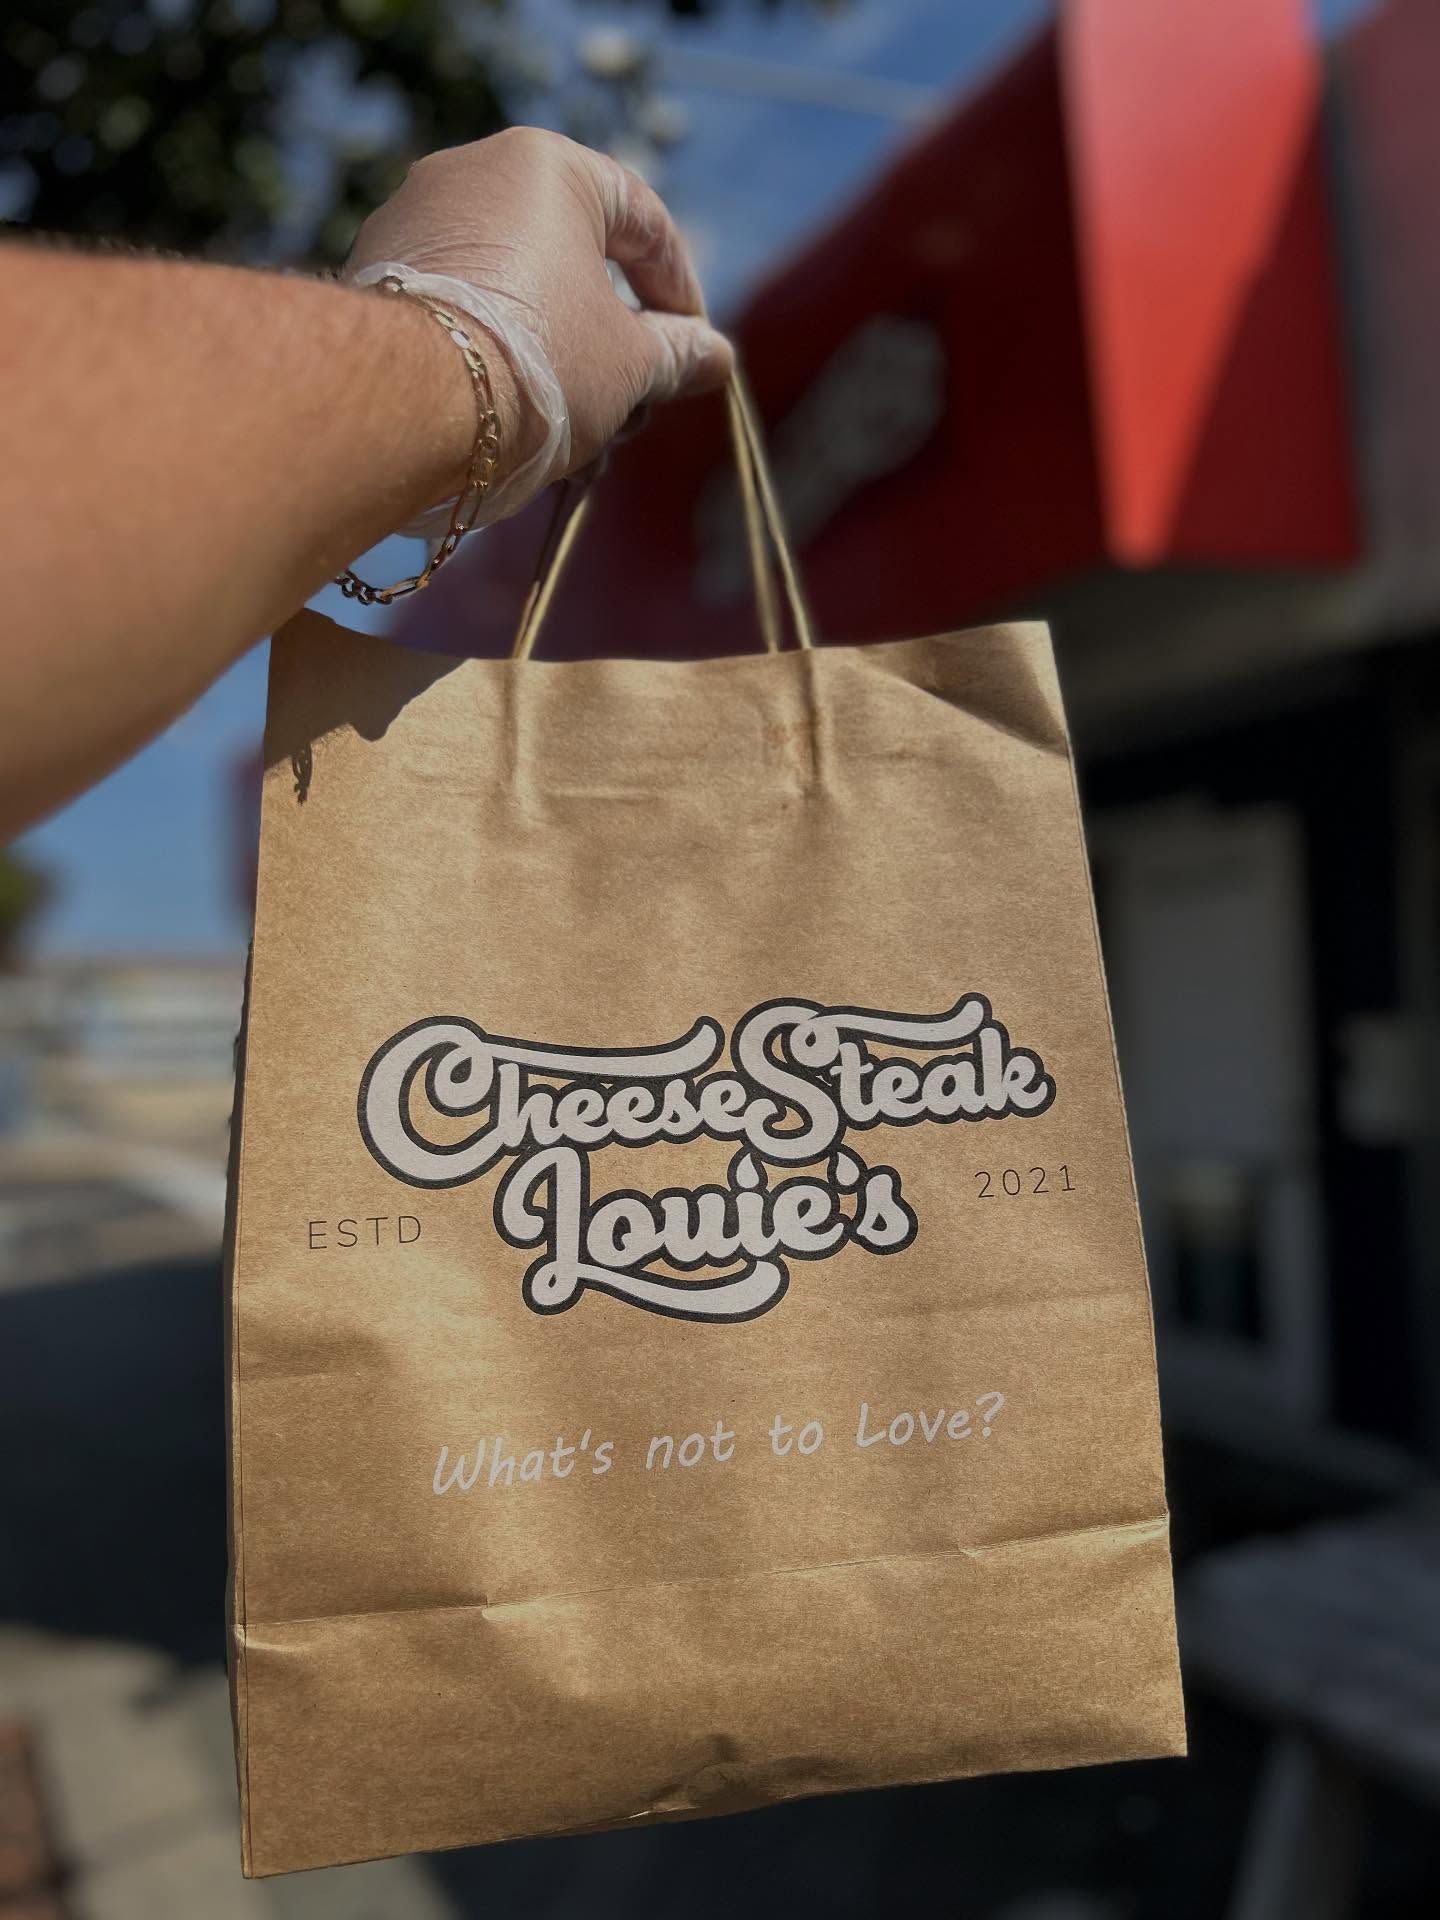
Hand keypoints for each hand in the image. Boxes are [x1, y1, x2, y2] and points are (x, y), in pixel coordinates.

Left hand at [344, 127, 733, 513]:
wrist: (408, 404)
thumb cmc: (539, 365)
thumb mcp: (629, 365)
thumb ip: (675, 354)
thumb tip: (715, 356)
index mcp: (547, 166)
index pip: (641, 219)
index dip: (679, 289)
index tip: (692, 349)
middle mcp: (472, 170)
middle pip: (571, 258)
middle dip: (611, 339)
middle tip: (632, 404)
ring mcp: (414, 219)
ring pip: (514, 290)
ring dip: (555, 358)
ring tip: (571, 434)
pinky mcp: (376, 272)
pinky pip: (461, 308)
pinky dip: (497, 355)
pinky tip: (512, 421)